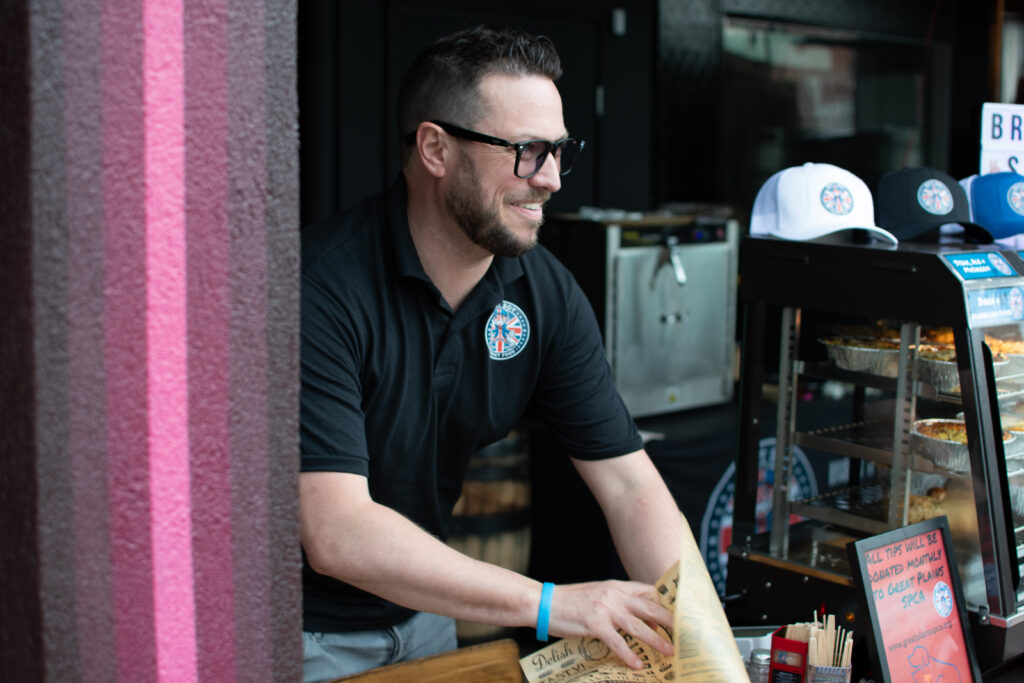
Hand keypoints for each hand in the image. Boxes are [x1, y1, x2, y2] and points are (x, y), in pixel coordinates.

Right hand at [545, 580, 673, 668]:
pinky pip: (616, 642)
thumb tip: (637, 615)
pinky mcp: (593, 624)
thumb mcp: (597, 594)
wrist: (544, 602)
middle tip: (685, 632)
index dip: (665, 603)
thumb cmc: (570, 602)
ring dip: (656, 639)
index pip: (647, 591)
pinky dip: (629, 654)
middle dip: (669, 621)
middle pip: (649, 607)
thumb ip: (616, 601)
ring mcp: (604, 609)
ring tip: (669, 650)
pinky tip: (638, 664)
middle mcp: (613, 594)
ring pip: (638, 625)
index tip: (680, 613)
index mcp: (615, 586)